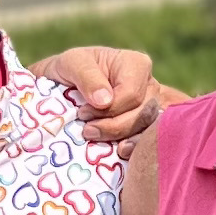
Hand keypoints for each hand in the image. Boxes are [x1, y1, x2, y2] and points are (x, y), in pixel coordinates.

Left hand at [37, 43, 158, 144]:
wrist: (63, 86)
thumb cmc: (70, 70)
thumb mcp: (72, 63)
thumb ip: (87, 77)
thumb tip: (105, 101)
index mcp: (136, 65)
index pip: (132, 94)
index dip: (110, 109)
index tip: (83, 113)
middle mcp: (150, 86)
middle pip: (143, 114)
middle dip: (114, 127)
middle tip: (87, 131)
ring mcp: (152, 108)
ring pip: (147, 130)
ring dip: (122, 139)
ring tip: (96, 139)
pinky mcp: (146, 126)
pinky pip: (148, 142)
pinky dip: (134, 149)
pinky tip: (119, 151)